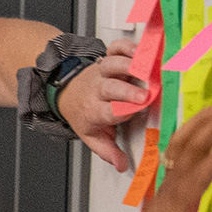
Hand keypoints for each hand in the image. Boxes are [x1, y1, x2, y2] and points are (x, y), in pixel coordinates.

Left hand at [55, 39, 145, 171]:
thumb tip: (122, 165)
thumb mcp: (92, 136)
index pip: (108, 112)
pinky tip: (138, 48)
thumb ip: (107, 150)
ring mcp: (102, 73)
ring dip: (128, 64)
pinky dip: (125, 46)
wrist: (65, 92)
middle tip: (145, 94)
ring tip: (146, 67)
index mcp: (95, 110)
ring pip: (111, 65)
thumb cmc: (84, 113)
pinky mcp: (106, 59)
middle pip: (110, 88)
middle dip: (127, 91)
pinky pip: (113, 49)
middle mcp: (98, 90)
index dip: (123, 110)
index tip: (139, 111)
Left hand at [87, 94, 211, 211]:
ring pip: (182, 147)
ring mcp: (166, 188)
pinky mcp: (167, 190)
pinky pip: (179, 155)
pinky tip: (207, 124)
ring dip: (205, 122)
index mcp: (172, 210)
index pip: (197, 175)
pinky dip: (195, 135)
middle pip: (189, 149)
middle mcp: (168, 192)